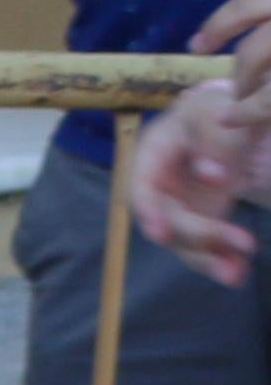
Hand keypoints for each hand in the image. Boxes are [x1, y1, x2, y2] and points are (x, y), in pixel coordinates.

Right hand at [133, 0, 270, 285]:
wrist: (231, 121)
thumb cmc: (217, 109)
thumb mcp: (216, 111)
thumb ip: (214, 140)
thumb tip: (210, 176)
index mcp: (153, 151)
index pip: (142, 185)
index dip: (149, 211)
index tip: (161, 235)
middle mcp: (160, 183)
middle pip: (167, 217)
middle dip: (199, 236)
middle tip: (243, 241)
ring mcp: (179, 203)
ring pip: (183, 240)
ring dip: (207, 258)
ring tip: (236, 274)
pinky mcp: (200, 218)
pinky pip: (203, 245)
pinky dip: (220, 259)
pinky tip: (239, 272)